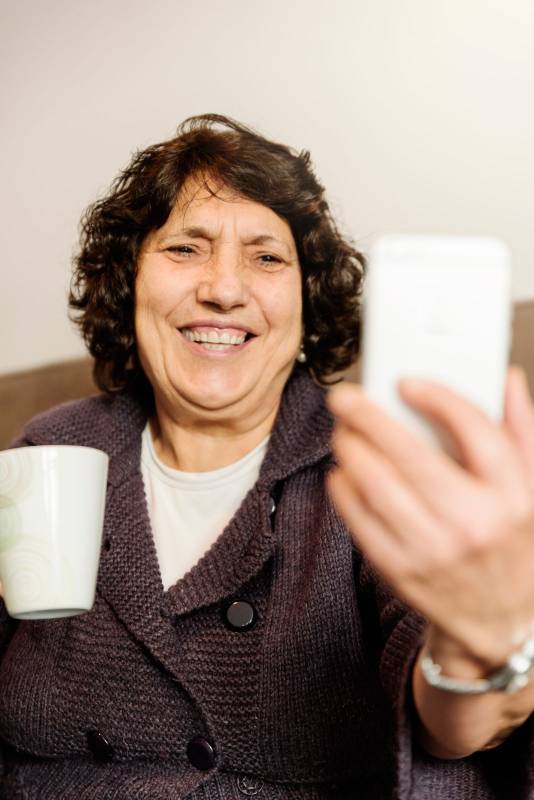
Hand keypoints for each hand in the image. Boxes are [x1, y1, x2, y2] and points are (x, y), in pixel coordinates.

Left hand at [327, 366, 533, 667]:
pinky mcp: (400, 570)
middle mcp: (475, 523)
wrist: (499, 620)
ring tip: (342, 430)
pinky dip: (344, 489)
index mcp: (513, 495)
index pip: (476, 432)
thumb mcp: (531, 488)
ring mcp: (434, 550)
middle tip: (345, 397)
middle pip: (412, 457)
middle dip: (370, 419)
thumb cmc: (511, 542)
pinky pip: (360, 521)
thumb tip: (506, 377)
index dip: (438, 399)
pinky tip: (342, 470)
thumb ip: (521, 430)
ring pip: (378, 487)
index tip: (406, 382)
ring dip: (350, 450)